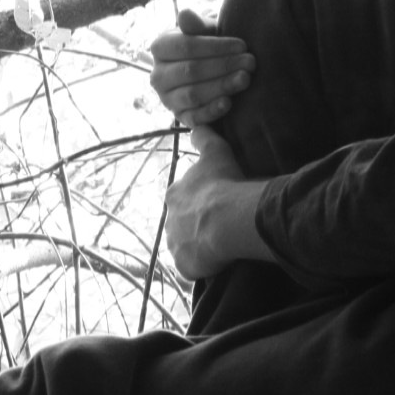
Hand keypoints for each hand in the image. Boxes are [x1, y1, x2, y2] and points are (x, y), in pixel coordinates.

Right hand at [149, 8, 255, 127]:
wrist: (211, 69)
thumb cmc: (208, 46)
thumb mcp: (205, 31)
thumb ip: (197, 24)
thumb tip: (185, 14)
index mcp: (160, 48)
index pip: (186, 47)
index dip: (216, 47)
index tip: (242, 46)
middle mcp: (157, 75)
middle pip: (191, 71)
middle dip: (224, 66)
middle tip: (250, 63)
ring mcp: (166, 99)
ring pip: (193, 94)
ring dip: (222, 86)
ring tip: (245, 79)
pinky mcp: (179, 117)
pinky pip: (194, 117)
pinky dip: (212, 110)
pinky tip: (229, 103)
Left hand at [164, 125, 274, 280]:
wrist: (227, 218)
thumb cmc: (223, 183)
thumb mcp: (215, 151)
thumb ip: (204, 136)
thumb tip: (196, 125)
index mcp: (174, 195)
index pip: (184, 199)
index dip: (200, 201)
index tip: (216, 204)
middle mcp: (168, 220)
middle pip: (182, 224)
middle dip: (196, 225)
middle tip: (220, 226)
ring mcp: (174, 245)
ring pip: (185, 246)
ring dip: (198, 247)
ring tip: (221, 247)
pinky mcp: (184, 266)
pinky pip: (192, 269)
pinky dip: (203, 267)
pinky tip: (218, 264)